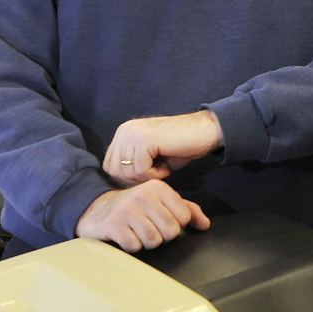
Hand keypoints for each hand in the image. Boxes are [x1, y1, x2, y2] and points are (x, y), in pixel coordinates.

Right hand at [75, 180, 209, 251]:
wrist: (96, 208)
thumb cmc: (133, 208)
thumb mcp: (159, 203)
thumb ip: (185, 210)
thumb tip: (205, 224)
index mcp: (158, 187)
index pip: (184, 217)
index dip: (176, 225)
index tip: (161, 221)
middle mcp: (143, 195)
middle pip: (171, 231)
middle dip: (162, 236)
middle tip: (148, 228)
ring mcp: (127, 209)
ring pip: (154, 240)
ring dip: (146, 242)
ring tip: (137, 232)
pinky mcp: (114, 224)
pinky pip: (134, 246)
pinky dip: (131, 246)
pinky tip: (126, 236)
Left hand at [103, 110, 223, 184]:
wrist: (203, 132)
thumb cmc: (179, 146)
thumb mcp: (149, 156)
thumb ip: (131, 163)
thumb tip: (116, 180)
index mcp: (123, 133)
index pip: (109, 165)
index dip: (128, 176)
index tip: (148, 173)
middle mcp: (124, 130)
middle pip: (115, 170)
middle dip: (136, 178)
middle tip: (156, 172)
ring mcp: (133, 133)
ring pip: (127, 171)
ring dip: (147, 176)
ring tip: (162, 167)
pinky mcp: (144, 140)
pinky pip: (141, 170)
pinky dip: (155, 174)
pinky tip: (166, 166)